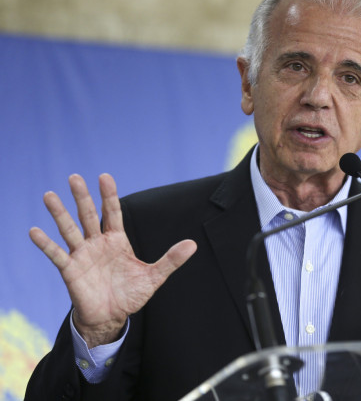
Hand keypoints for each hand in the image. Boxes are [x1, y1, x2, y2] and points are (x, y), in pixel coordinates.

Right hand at [29, 173, 196, 347]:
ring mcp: (82, 255)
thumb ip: (171, 259)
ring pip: (70, 229)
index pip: (112, 212)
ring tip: (49, 195)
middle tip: (74, 177)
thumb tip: (193, 244)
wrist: (112, 317)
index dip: (109, 195)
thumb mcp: (154, 276)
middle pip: (88, 215)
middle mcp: (97, 243)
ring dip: (59, 213)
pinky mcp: (71, 270)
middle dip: (82, 196)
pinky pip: (56, 255)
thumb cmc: (131, 294)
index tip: (104, 176)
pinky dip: (46, 244)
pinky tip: (35, 231)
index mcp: (117, 240)